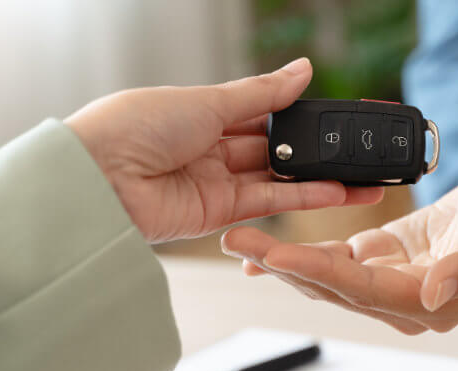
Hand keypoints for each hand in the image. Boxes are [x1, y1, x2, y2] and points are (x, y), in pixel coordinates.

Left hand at [65, 58, 382, 241]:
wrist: (97, 180)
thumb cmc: (135, 126)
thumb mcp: (208, 100)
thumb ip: (262, 94)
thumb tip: (302, 69)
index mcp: (202, 111)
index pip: (261, 112)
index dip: (296, 115)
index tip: (332, 117)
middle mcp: (210, 147)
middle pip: (273, 149)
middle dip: (313, 152)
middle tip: (354, 152)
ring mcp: (214, 182)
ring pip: (277, 180)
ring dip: (318, 179)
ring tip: (360, 179)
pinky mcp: (217, 214)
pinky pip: (267, 204)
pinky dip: (301, 198)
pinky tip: (335, 192)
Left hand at [222, 174, 457, 333]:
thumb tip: (431, 296)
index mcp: (434, 303)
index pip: (365, 290)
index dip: (318, 271)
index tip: (277, 254)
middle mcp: (406, 301)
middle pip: (334, 286)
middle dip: (284, 263)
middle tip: (237, 241)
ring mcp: (392, 282)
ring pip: (328, 275)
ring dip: (284, 257)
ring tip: (241, 240)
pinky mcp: (384, 259)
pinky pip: (337, 259)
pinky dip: (304, 251)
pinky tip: (270, 246)